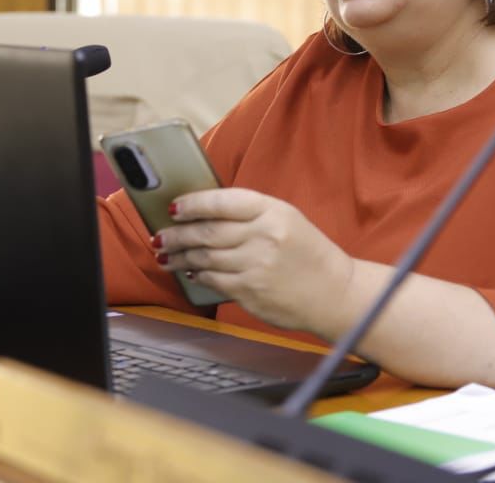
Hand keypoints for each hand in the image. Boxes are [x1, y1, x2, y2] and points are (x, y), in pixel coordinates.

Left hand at [154, 188, 354, 333]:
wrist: (335, 293)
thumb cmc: (308, 253)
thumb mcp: (286, 219)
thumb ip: (249, 214)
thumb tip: (203, 214)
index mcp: (273, 211)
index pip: (222, 201)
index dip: (193, 203)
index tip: (174, 207)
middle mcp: (264, 236)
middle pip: (207, 232)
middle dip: (177, 233)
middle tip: (159, 234)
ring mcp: (256, 265)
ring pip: (205, 257)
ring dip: (180, 255)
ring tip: (165, 254)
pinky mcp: (250, 292)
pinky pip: (213, 279)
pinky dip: (197, 274)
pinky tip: (189, 270)